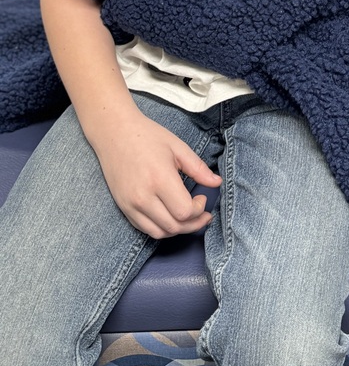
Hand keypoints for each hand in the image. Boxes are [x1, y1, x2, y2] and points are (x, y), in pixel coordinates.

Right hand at [92, 109, 221, 238]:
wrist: (115, 133)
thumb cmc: (148, 136)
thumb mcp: (178, 147)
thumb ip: (198, 168)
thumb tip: (217, 183)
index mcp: (160, 179)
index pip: (184, 211)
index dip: (199, 209)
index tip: (202, 197)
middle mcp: (143, 197)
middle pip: (174, 226)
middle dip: (193, 223)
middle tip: (203, 213)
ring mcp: (130, 205)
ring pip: (159, 232)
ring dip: (178, 229)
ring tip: (189, 218)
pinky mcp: (123, 208)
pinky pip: (144, 228)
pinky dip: (161, 228)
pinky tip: (170, 217)